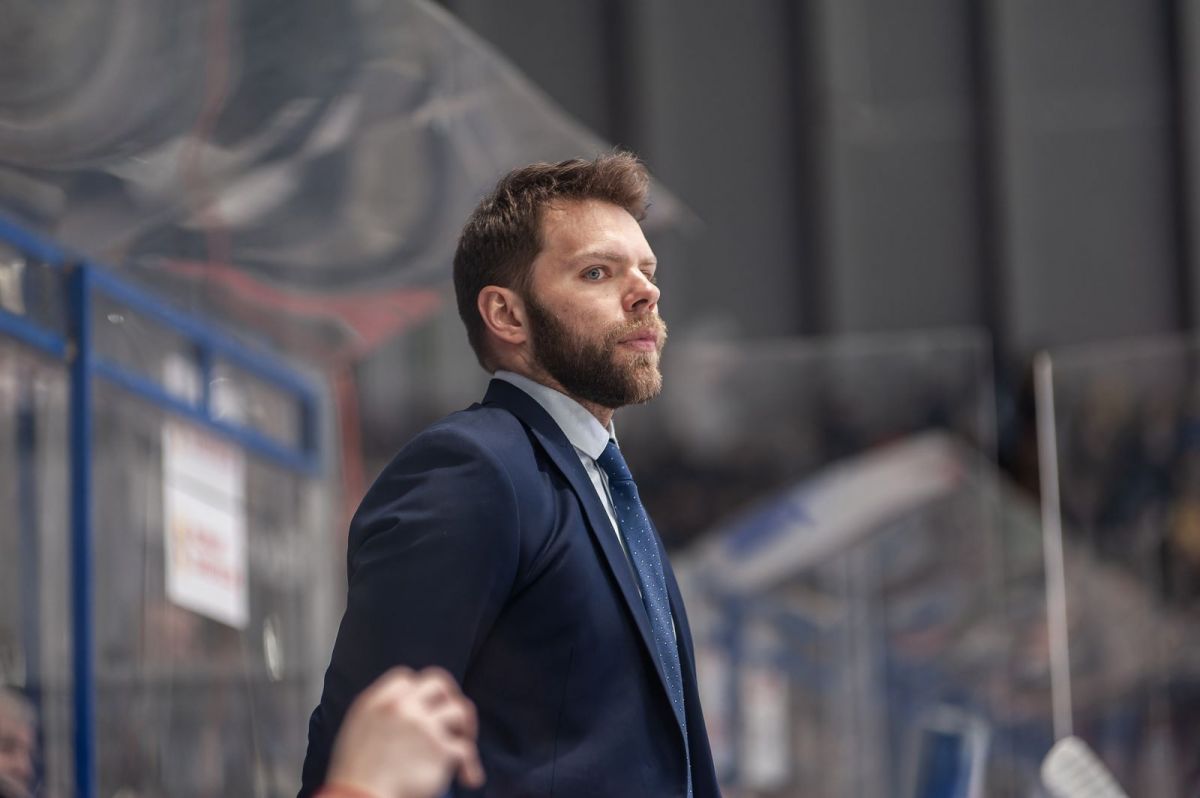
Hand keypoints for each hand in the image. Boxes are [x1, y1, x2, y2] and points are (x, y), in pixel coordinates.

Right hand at [325, 667, 485, 797]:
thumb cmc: (356, 774)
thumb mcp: (358, 729)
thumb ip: (382, 711)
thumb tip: (409, 708)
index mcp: (379, 700)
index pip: (406, 678)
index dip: (419, 692)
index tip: (425, 706)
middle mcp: (403, 706)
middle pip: (439, 682)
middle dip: (451, 696)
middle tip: (453, 716)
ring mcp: (424, 725)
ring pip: (459, 710)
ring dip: (466, 728)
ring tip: (464, 744)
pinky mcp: (440, 749)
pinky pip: (466, 749)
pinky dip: (471, 766)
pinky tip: (469, 778)